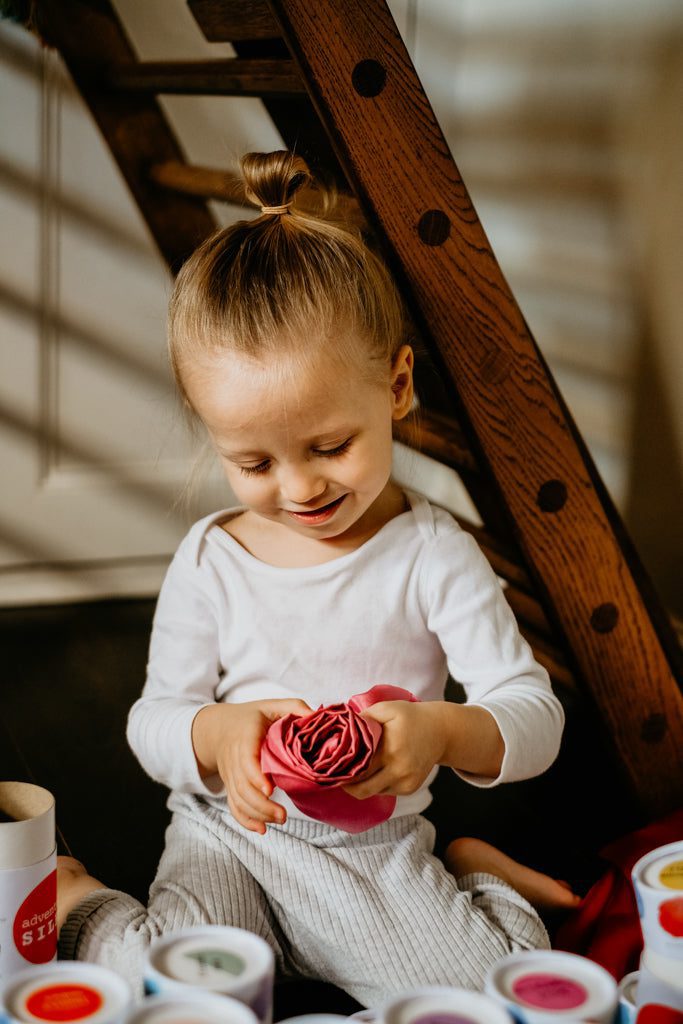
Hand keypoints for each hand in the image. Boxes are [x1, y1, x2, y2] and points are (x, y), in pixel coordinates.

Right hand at [192, 699, 310, 833]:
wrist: (218, 728)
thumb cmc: (251, 717)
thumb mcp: (271, 705)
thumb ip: (294, 708)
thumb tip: (317, 716)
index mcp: (245, 738)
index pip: (246, 760)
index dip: (256, 776)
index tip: (270, 789)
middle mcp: (234, 759)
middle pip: (243, 787)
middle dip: (262, 805)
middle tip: (283, 815)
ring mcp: (230, 775)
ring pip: (239, 800)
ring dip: (257, 814)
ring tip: (280, 820)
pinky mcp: (231, 786)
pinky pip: (233, 806)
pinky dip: (245, 820)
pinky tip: (262, 829)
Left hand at [341, 700, 444, 799]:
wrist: (441, 731)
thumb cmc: (411, 717)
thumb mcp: (387, 709)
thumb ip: (364, 718)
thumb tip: (342, 730)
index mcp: (391, 750)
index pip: (358, 769)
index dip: (342, 770)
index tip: (330, 767)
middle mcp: (399, 770)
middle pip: (363, 788)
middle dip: (346, 784)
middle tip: (334, 776)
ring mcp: (406, 782)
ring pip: (373, 792)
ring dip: (361, 785)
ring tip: (351, 772)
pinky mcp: (410, 788)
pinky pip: (385, 791)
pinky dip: (375, 784)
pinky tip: (371, 771)